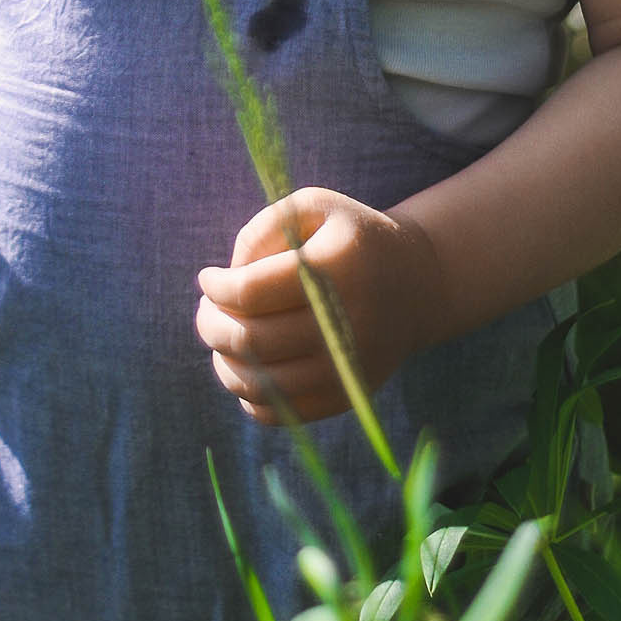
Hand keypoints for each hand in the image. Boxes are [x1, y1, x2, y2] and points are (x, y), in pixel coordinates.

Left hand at [194, 187, 446, 425]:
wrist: (415, 284)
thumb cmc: (349, 238)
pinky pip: (284, 413)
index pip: (251, 292)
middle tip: (205, 310)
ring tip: (221, 338)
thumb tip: (229, 277)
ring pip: (262, 384)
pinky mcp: (348, 396)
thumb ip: (262, 229)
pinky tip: (247, 369)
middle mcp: (346, 324)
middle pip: (251, 341)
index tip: (208, 278)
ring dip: (224, 364)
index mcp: (336, 268)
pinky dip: (251, 397)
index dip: (216, 287)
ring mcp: (348, 368)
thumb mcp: (312, 207)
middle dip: (211, 325)